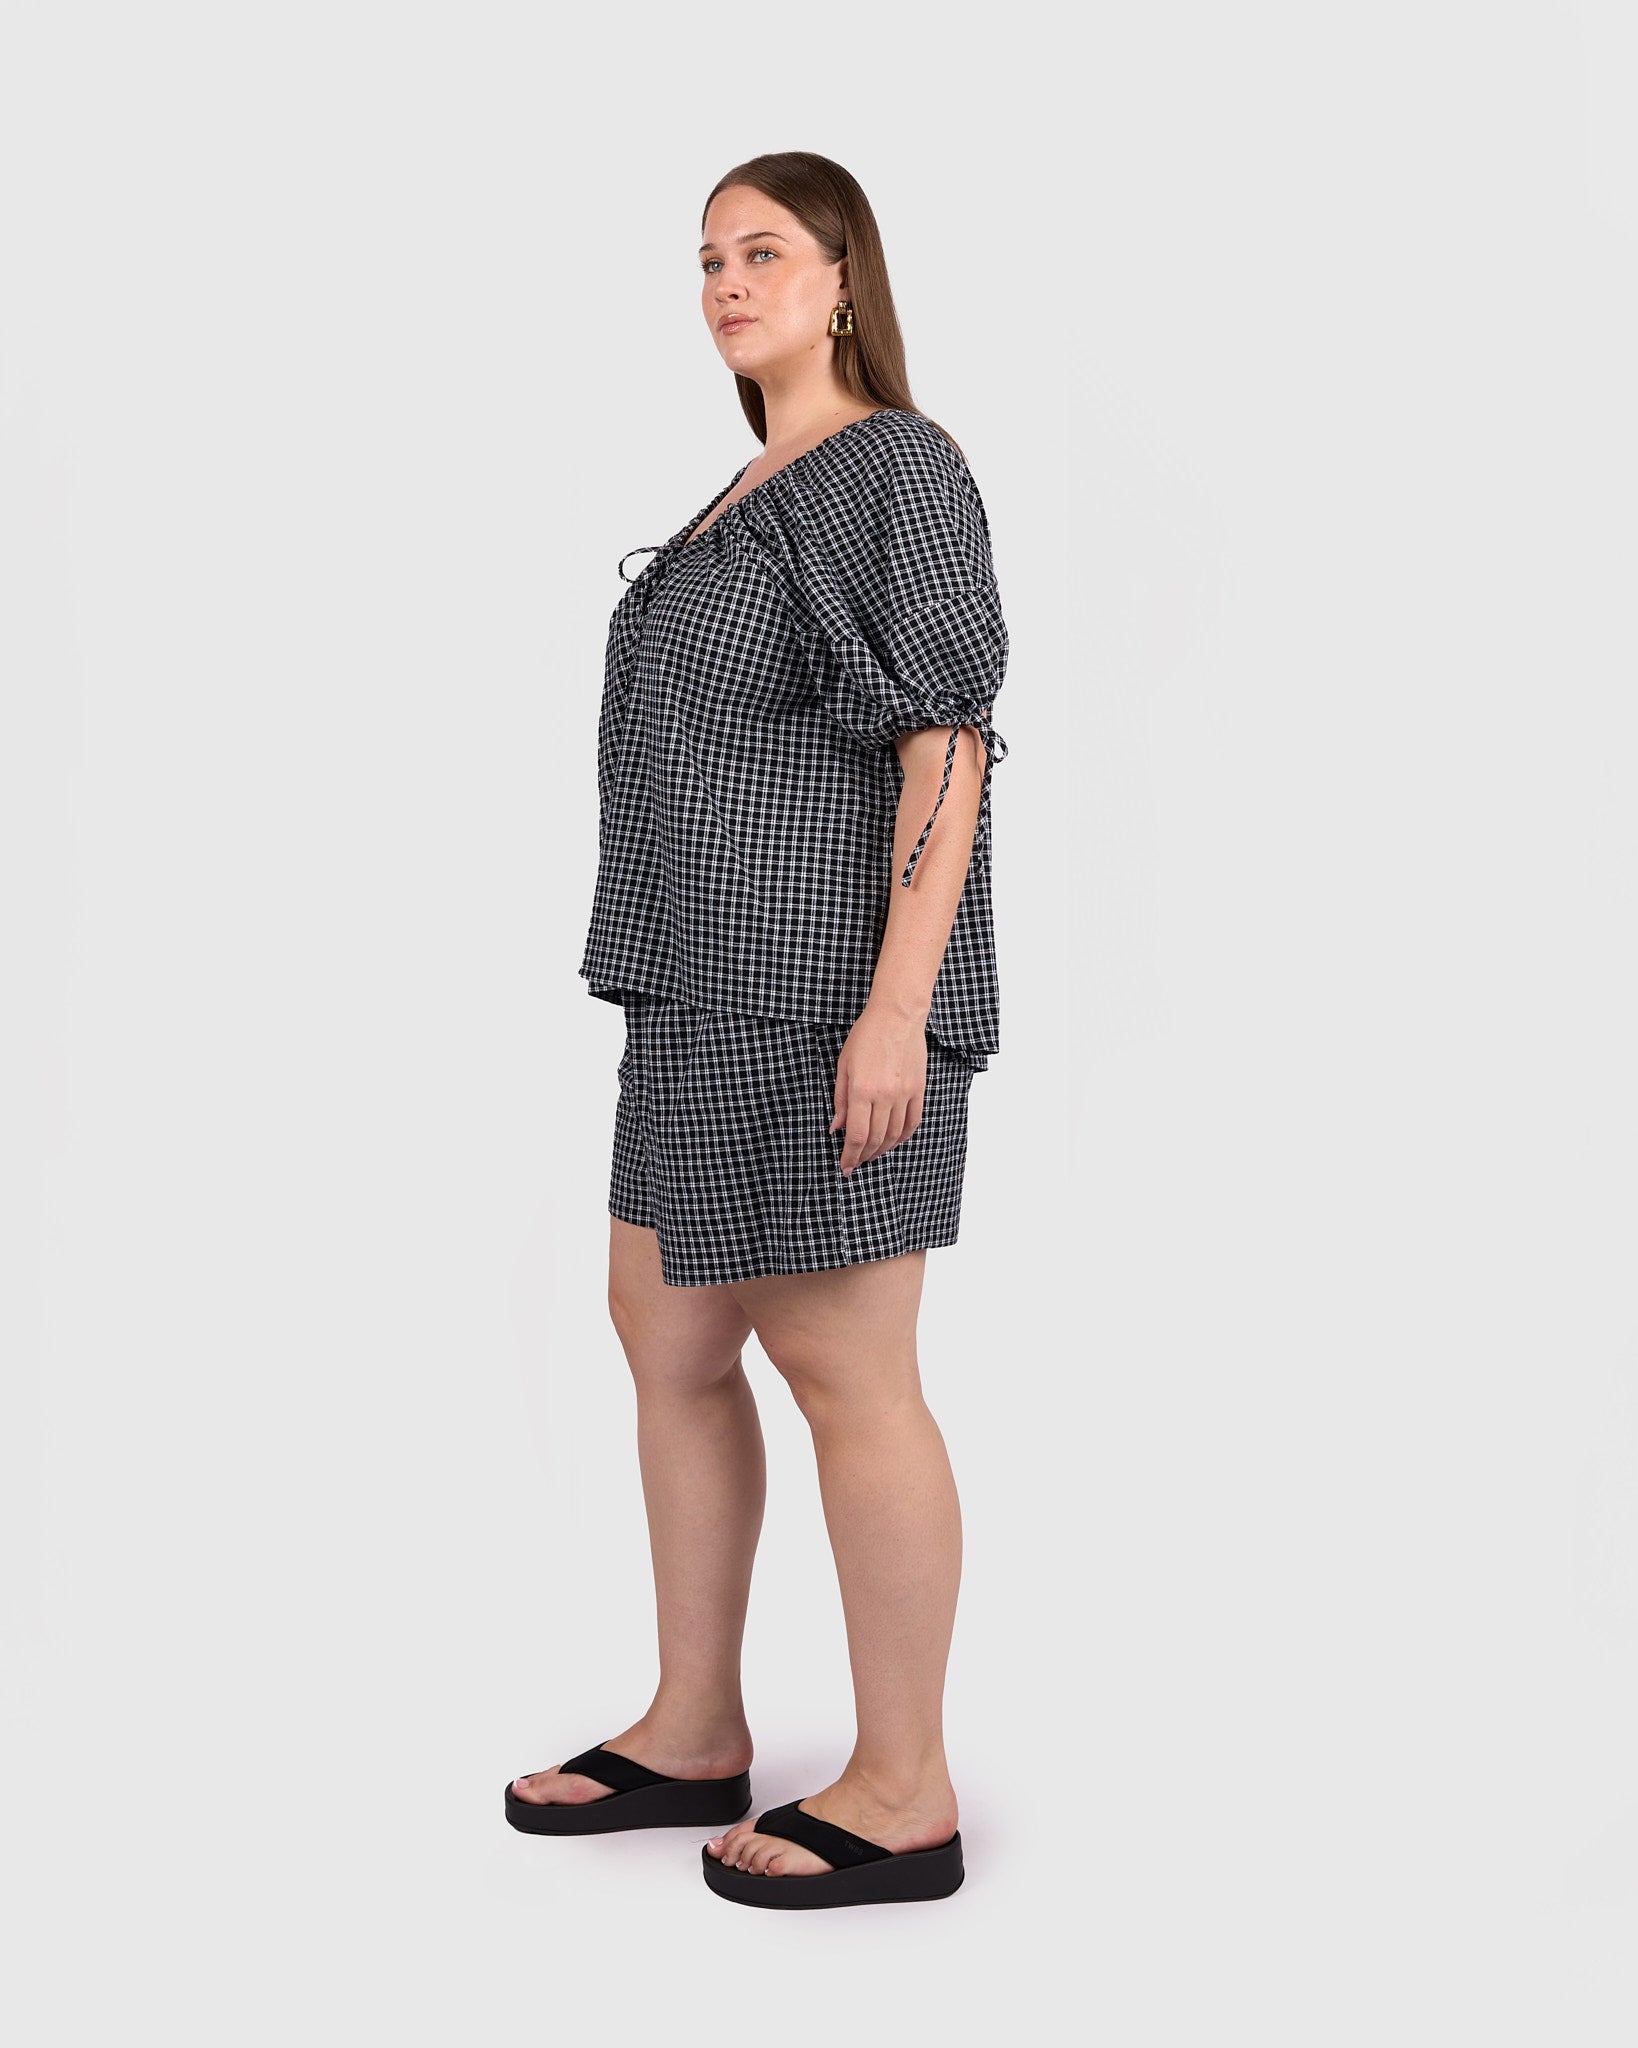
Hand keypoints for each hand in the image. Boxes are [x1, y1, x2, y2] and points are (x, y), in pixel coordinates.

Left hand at [829, 1002, 928, 1174]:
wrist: (897, 1017)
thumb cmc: (866, 1037)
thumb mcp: (843, 1066)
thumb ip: (840, 1099)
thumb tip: (836, 1127)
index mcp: (861, 1091)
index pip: (855, 1135)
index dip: (849, 1156)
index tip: (845, 1167)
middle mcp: (884, 1096)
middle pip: (874, 1139)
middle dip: (863, 1156)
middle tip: (855, 1163)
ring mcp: (904, 1094)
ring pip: (893, 1135)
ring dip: (881, 1150)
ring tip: (871, 1155)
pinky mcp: (918, 1090)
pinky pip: (912, 1122)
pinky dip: (902, 1137)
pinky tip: (892, 1142)